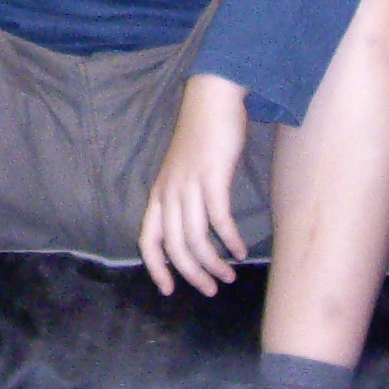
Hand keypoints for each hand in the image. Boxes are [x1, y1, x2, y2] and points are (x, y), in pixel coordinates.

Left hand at [138, 74, 252, 297]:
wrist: (211, 98)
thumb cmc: (201, 136)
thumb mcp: (181, 172)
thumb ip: (182, 199)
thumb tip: (193, 231)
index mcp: (158, 193)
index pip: (147, 240)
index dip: (156, 268)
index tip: (169, 290)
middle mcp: (169, 192)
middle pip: (174, 246)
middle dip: (193, 274)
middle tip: (211, 289)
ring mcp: (189, 185)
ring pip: (195, 238)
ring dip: (213, 263)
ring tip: (228, 276)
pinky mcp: (212, 177)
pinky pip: (219, 219)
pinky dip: (230, 239)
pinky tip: (240, 250)